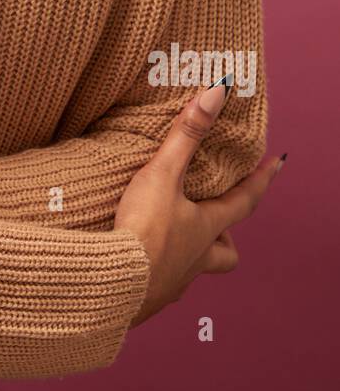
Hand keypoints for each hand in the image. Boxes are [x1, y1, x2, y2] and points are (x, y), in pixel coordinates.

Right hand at [113, 80, 281, 327]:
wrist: (112, 283)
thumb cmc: (143, 230)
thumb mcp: (163, 175)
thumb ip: (186, 135)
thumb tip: (216, 94)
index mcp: (206, 229)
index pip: (245, 201)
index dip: (262, 180)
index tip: (278, 164)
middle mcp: (197, 259)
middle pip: (227, 253)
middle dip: (226, 239)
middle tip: (215, 220)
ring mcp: (174, 281)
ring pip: (195, 270)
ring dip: (191, 255)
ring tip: (174, 239)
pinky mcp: (149, 297)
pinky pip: (162, 284)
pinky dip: (157, 270)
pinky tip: (140, 261)